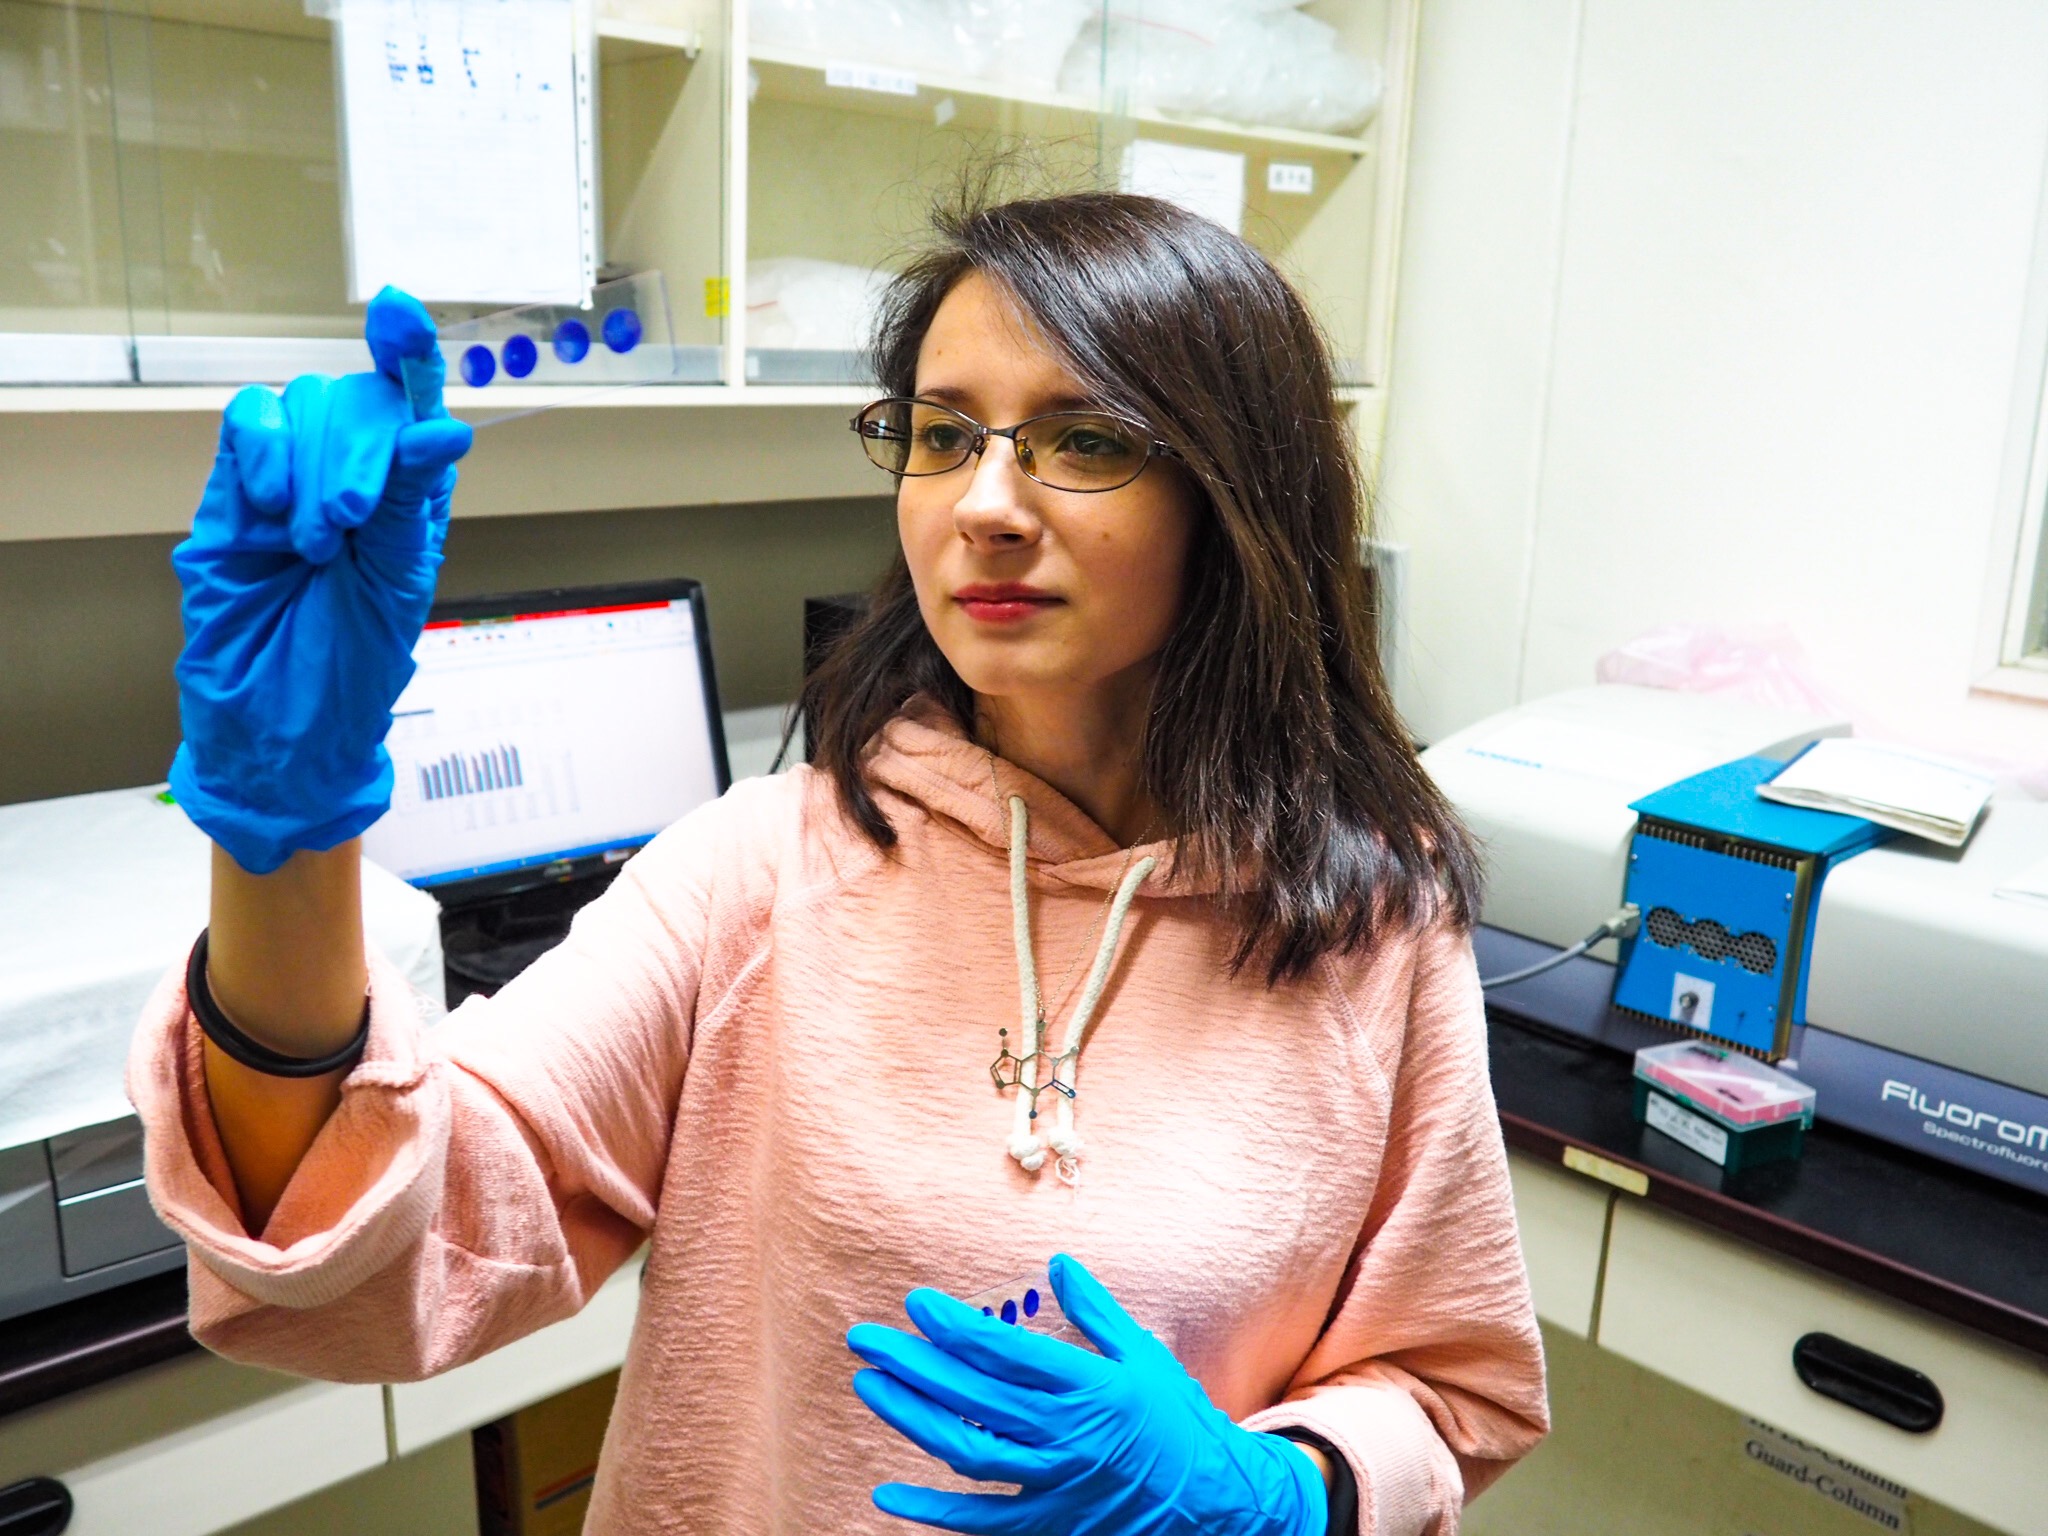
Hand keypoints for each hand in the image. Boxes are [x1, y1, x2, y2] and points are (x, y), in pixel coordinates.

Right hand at [168, 287, 472, 873]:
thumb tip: (442, 426)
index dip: (410, 356)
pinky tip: (271, 503)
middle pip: (360, 398)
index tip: (400, 316)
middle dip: (361, 450)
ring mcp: (294, 479)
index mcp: (412, 498)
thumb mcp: (393, 580)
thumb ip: (410, 497)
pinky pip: (251, 423)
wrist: (276, 721)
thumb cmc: (349, 665)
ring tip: (314, 544)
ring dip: (314, 465)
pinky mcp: (236, 490)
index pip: (415, 407)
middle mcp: (357, 477)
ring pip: (307, 405)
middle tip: (349, 523)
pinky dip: (265, 449)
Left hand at [847, 1254, 1327, 1535]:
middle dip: (912, 1363)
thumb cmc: (1177, 1420)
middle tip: (865, 1338)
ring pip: (965, 1452)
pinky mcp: (1048, 1524)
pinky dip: (931, 1510)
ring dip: (911, 1418)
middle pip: (972, 1396)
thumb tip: (1058, 1262)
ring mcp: (1053, 1484)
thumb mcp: (1143, 1355)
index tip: (916, 1303)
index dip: (955, 1327)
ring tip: (871, 1385)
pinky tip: (887, 1491)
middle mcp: (1065, 1436)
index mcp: (1089, 1388)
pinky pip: (980, 1521)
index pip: (1006, 1353)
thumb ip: (1096, 1310)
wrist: (1215, 1501)